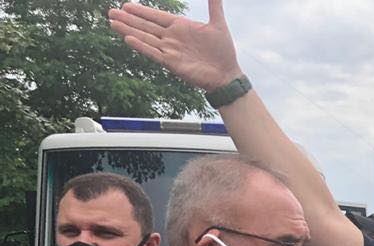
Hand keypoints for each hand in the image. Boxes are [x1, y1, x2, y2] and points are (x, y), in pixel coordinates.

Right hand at [108, 0, 242, 91]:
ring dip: (129, 30)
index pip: (156, 16)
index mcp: (181, 27)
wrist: (227, 75)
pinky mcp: (172, 63)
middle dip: (128, 19)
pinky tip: (128, 39)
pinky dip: (141, 46)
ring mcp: (170, 50)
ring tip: (112, 23)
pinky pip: (153, 53)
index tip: (126, 4)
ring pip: (145, 37)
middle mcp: (172, 38)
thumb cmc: (223, 51)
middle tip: (111, 12)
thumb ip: (214, 7)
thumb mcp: (218, 25)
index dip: (142, 11)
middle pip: (146, 26)